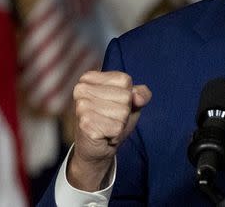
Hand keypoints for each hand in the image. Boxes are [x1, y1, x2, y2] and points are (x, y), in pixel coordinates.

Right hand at [67, 70, 151, 190]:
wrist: (96, 147)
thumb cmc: (112, 120)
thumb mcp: (131, 102)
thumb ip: (142, 93)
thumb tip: (138, 97)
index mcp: (90, 78)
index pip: (125, 80)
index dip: (128, 95)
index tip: (114, 104)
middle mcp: (82, 89)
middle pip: (125, 96)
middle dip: (124, 111)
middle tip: (110, 118)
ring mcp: (82, 106)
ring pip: (122, 112)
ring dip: (120, 123)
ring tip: (108, 126)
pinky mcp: (86, 124)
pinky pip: (117, 128)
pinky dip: (116, 134)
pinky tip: (105, 135)